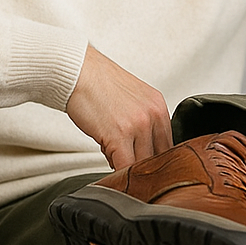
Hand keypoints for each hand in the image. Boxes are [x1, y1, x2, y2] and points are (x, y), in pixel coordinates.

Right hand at [66, 45, 173, 169]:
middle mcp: (153, 115)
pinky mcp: (120, 135)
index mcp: (158, 106)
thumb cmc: (97, 84)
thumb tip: (139, 149)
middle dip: (141, 166)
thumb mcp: (132, 99)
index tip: (144, 166)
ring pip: (142, 165)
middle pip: (158, 157)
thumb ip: (141, 123)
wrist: (77, 71)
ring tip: (113, 156)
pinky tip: (109, 164)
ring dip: (127, 168)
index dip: (154, 160)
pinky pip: (125, 167)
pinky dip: (118, 174)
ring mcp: (139, 125)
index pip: (168, 145)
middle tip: (126, 164)